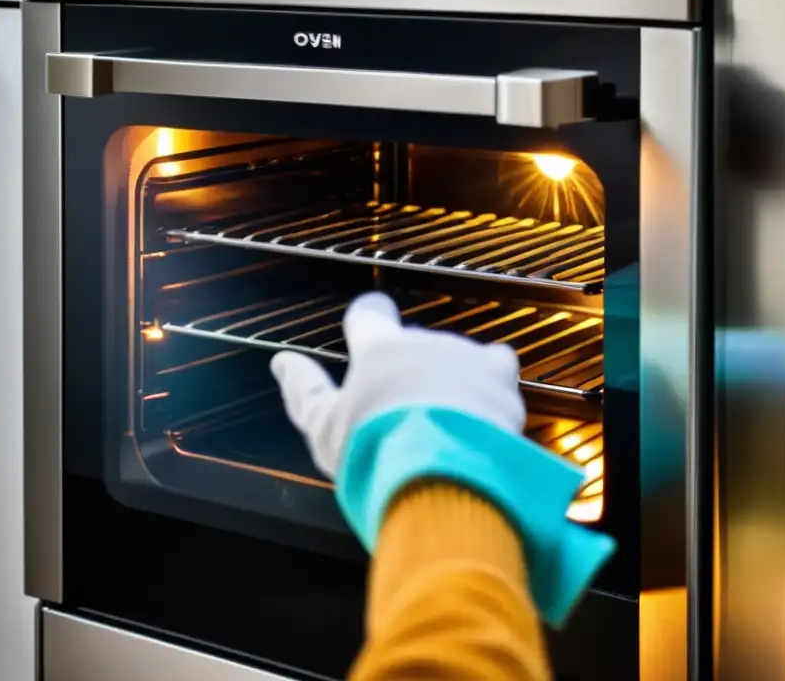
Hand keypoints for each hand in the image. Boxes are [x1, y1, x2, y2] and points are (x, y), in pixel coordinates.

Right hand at [270, 292, 526, 478]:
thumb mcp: (323, 426)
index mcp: (378, 348)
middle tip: (403, 410)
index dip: (368, 317)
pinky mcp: (501, 377)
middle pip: (415, 342)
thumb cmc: (374, 446)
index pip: (370, 314)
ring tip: (445, 422)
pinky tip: (484, 414)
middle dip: (412, 367)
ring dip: (451, 377)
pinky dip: (490, 386)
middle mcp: (424, 341)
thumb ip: (304, 390)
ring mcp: (465, 355)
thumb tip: (283, 363)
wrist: (441, 469)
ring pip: (454, 356)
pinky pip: (497, 369)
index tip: (367, 322)